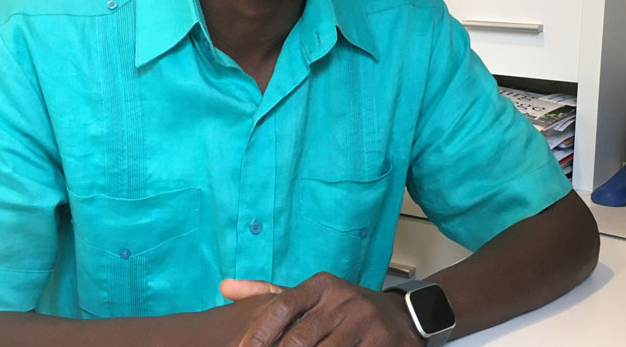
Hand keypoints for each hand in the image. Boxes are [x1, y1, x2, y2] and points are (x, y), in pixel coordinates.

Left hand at [225, 272, 420, 346]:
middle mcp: (342, 299)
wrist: (400, 317)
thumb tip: (224, 287)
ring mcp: (363, 321)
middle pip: (299, 337)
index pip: (282, 306)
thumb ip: (269, 294)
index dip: (259, 333)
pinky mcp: (380, 342)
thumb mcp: (311, 296)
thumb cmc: (344, 309)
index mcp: (321, 285)